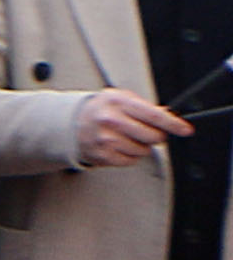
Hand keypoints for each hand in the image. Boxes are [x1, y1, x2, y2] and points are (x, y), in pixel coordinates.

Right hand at [74, 84, 189, 168]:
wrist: (73, 122)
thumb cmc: (102, 109)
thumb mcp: (122, 98)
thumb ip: (146, 107)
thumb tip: (169, 116)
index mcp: (118, 102)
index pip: (154, 115)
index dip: (173, 124)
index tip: (185, 130)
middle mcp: (110, 120)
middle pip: (151, 136)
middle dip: (155, 136)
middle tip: (147, 132)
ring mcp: (104, 138)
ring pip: (142, 150)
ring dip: (140, 147)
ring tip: (127, 138)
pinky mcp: (101, 154)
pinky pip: (130, 161)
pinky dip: (129, 156)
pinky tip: (119, 146)